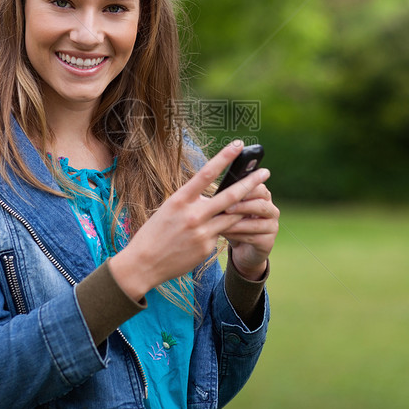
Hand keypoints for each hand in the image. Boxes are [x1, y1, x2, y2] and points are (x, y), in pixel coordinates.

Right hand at [108, 140, 271, 300]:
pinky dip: (222, 230)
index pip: (206, 173)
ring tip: (258, 199)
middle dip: (250, 183)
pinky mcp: (207, 247)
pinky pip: (221, 234)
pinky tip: (212, 233)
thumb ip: (192, 201)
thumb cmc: (155, 231)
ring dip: (246, 208)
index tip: (238, 144)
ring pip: (233, 216)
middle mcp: (193, 214)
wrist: (143, 263)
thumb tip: (215, 194)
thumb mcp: (170, 208)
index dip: (224, 157)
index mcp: (180, 199)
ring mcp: (202, 232)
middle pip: (230, 196)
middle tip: (266, 172)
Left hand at [223, 181, 279, 279]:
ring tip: (221, 223)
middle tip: (226, 208)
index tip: (231, 191)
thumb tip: (215, 195)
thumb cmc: (233, 223)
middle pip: (261, 205)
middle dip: (243, 206)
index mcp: (263, 197)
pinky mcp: (268, 242)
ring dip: (238, 223)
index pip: (260, 189)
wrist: (242, 249)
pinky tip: (225, 233)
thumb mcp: (230, 210)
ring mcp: (272, 227)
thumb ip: (228, 200)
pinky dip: (237, 235)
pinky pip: (253, 238)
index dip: (247, 189)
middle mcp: (272, 210)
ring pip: (257, 223)